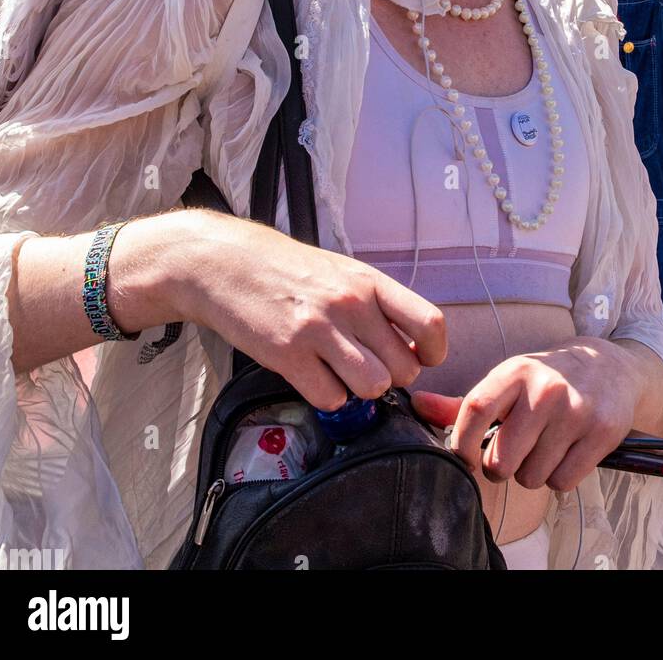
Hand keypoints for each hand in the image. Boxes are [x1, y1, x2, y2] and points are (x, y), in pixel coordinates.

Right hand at [175, 211, 446, 409]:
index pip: (430, 323)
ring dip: (359, 390)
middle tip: (366, 366)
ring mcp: (319, 329)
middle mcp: (350, 303)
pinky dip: (325, 396)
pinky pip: (330, 399)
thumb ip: (377, 305)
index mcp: (369, 282)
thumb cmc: (288, 271)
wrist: (227, 264)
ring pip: (373, 387)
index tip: (422, 359)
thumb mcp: (342, 273)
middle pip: (405, 368)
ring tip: (339, 373)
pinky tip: (311, 376)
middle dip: (390, 377)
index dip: (435, 352)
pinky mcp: (288, 355)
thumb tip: (411, 347)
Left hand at [411, 337, 644, 492]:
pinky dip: (559, 478)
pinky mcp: (601, 433)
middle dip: (500, 467)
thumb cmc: (546, 380)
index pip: (473, 411)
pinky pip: (562, 483)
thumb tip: (417, 406)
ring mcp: (575, 412)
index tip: (465, 458)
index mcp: (515, 372)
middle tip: (514, 452)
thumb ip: (464, 403)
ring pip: (531, 477)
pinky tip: (565, 454)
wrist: (609, 367)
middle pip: (500, 460)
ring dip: (532, 473)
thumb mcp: (508, 381)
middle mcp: (545, 389)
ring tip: (543, 448)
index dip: (461, 445)